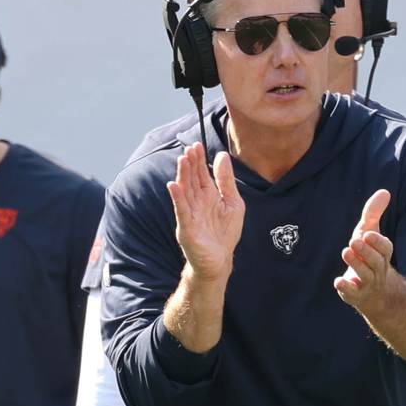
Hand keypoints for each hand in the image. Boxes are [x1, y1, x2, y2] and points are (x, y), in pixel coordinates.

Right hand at [167, 143, 244, 280]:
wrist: (220, 260)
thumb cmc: (225, 233)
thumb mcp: (233, 202)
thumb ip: (226, 180)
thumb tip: (221, 155)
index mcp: (208, 196)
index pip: (201, 174)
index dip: (199, 160)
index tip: (197, 144)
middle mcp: (197, 202)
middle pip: (192, 180)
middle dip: (190, 164)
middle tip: (189, 148)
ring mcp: (190, 214)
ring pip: (185, 191)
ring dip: (183, 175)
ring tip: (182, 159)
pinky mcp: (187, 227)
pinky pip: (181, 210)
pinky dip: (177, 198)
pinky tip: (173, 185)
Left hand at [334, 189, 393, 313]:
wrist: (374, 292)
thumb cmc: (369, 255)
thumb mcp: (370, 233)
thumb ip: (374, 213)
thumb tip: (384, 191)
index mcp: (382, 255)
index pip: (385, 248)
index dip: (378, 242)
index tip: (368, 233)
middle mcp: (377, 270)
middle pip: (375, 262)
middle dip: (366, 251)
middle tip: (354, 240)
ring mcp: (367, 283)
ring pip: (365, 276)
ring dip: (356, 265)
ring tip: (346, 251)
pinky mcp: (355, 294)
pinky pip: (352, 293)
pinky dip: (346, 288)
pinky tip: (338, 281)